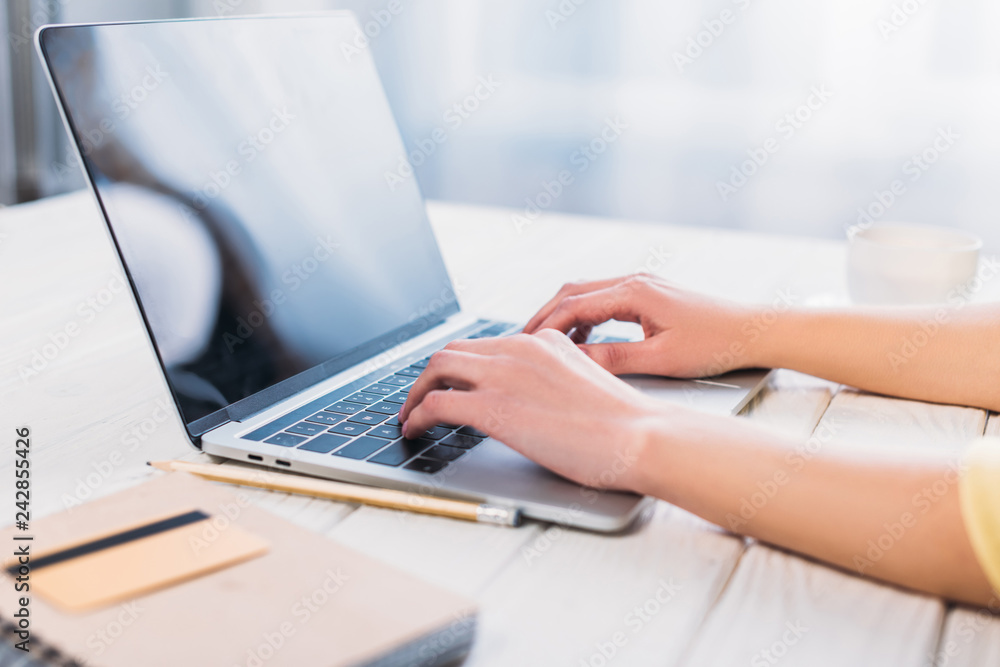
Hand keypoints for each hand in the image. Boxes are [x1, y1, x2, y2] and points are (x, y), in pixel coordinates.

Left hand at [398, 329, 660, 490]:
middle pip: (454, 350)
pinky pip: (436, 403)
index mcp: (543, 341)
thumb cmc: (624, 424)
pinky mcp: (492, 407)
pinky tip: (414, 429)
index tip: (451, 383)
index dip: (461, 366)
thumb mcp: (585, 382)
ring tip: (409, 415)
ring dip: (416, 391)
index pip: (487, 345)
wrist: (639, 436)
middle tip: (420, 397)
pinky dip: (417, 414)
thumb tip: (533, 398)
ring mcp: (503, 375)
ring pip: (437, 368)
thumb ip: (554, 378)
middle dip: (430, 375)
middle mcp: (519, 349)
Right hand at [522, 274, 759, 376]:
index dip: (545, 327)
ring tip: (547, 345)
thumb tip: (575, 362)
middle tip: (522, 343)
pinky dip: (585, 317)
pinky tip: (583, 341)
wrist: (753, 331)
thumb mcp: (660, 359)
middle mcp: (634, 281)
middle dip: (545, 316)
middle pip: (572, 292)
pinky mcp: (648, 294)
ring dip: (564, 316)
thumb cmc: (714, 344)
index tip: (525, 347)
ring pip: (586, 294)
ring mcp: (641, 284)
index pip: (573, 306)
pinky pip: (604, 300)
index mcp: (633, 292)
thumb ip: (614, 359)